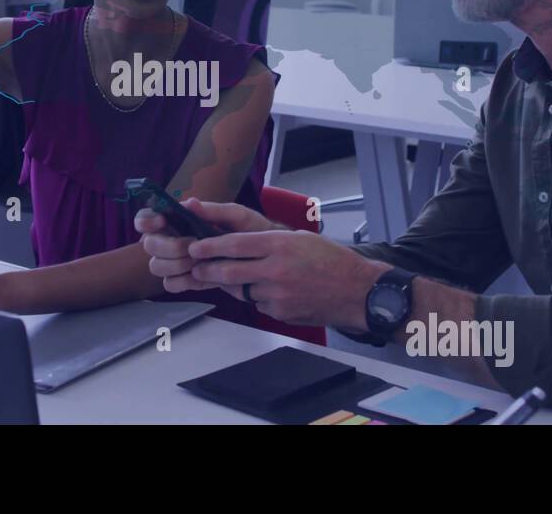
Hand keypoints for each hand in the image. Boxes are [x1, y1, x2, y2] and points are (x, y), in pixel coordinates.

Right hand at [135, 198, 276, 292]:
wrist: (266, 256)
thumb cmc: (250, 229)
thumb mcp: (236, 216)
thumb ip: (212, 211)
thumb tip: (189, 203)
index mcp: (178, 219)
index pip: (146, 218)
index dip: (147, 221)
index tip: (163, 221)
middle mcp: (172, 239)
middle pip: (149, 245)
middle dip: (169, 246)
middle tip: (192, 246)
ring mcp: (177, 261)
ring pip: (156, 266)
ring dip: (175, 265)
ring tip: (200, 262)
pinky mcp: (186, 280)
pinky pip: (170, 284)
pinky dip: (182, 281)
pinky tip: (200, 276)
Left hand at [186, 229, 386, 328]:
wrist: (357, 291)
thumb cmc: (330, 260)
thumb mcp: (299, 238)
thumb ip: (268, 241)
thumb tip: (236, 244)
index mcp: (280, 245)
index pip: (234, 244)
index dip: (209, 247)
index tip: (195, 247)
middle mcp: (275, 270)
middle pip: (228, 271)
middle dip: (207, 270)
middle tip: (196, 267)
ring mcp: (277, 294)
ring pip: (240, 290)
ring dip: (230, 284)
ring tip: (224, 277)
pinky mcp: (279, 312)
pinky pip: (258, 304)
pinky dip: (256, 297)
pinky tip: (267, 291)